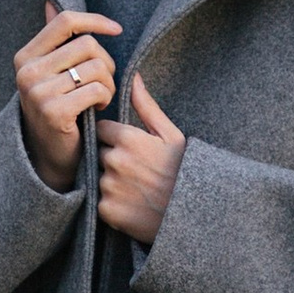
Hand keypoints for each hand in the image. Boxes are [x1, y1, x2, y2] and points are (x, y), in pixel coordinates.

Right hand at [16, 7, 120, 190]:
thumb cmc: (57, 109)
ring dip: (108, 84)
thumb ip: (53, 41)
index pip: (66, 21)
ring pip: (96, 67)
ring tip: (100, 98)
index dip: (95, 20)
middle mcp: (27, 72)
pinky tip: (98, 109)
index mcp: (25, 57)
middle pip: (87, 44)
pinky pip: (96, 90)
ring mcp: (38, 92)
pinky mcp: (54, 112)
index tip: (117, 29)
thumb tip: (49, 4)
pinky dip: (105, 99)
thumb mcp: (50, 73)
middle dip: (106, 62)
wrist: (48, 156)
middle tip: (103, 83)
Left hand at [97, 72, 186, 245]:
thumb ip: (146, 107)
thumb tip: (133, 77)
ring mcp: (109, 186)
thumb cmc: (185, 171)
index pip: (103, 130)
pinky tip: (133, 204)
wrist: (194, 215)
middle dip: (112, 159)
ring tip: (137, 188)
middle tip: (137, 171)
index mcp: (128, 138)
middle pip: (100, 152)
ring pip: (99, 176)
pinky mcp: (106, 210)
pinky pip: (100, 201)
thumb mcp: (171, 135)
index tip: (131, 148)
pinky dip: (112, 203)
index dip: (115, 138)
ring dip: (112, 181)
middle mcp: (114, 160)